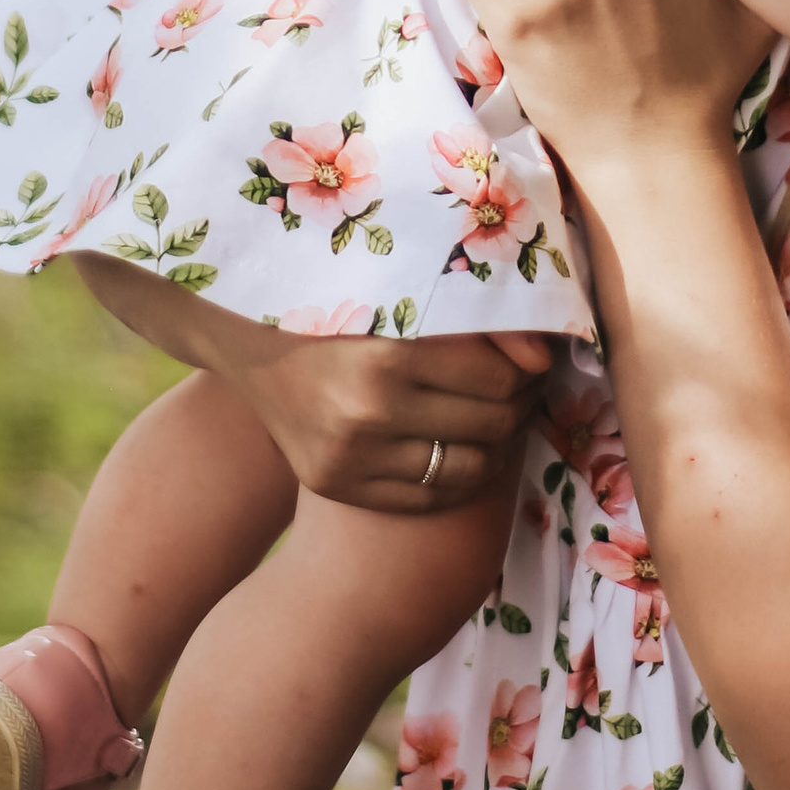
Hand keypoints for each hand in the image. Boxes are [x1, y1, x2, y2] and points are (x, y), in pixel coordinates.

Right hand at [72, 253, 550, 511]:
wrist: (246, 336)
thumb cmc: (340, 300)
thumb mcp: (404, 292)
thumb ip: (478, 320)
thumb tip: (544, 357)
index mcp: (389, 354)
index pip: (502, 377)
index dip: (529, 368)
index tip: (531, 356)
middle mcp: (366, 412)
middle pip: (492, 424)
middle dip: (519, 404)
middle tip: (520, 385)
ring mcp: (348, 456)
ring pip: (469, 468)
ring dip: (495, 443)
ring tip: (493, 415)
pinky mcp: (334, 484)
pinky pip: (428, 497)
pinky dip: (457, 474)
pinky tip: (459, 446)